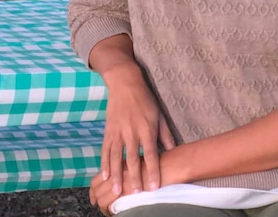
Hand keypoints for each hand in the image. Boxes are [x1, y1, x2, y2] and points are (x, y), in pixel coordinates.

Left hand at [89, 156, 150, 215]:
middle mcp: (114, 174)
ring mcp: (119, 184)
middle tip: (97, 205)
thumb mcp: (137, 164)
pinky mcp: (125, 194)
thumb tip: (118, 181)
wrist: (167, 167)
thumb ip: (126, 171)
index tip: (94, 197)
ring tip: (107, 211)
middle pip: (96, 189)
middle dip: (95, 199)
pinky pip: (111, 205)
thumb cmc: (156, 165)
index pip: (96, 179)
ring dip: (103, 207)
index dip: (93, 190)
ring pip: (102, 198)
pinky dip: (110, 210)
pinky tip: (115, 212)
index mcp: (115, 166)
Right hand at [100, 63, 174, 197]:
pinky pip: (106, 150)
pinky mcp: (108, 131)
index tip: (154, 187)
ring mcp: (118, 132)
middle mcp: (131, 132)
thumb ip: (165, 135)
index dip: (152, 171)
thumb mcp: (160, 115)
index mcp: (146, 129)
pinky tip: (104, 175)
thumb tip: (173, 151)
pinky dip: (104, 163)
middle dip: (134, 177)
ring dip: (116, 175)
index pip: (151, 154)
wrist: (124, 83)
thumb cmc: (145, 99)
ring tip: (116, 190)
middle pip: (133, 159)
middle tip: (135, 193)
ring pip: (116, 157)